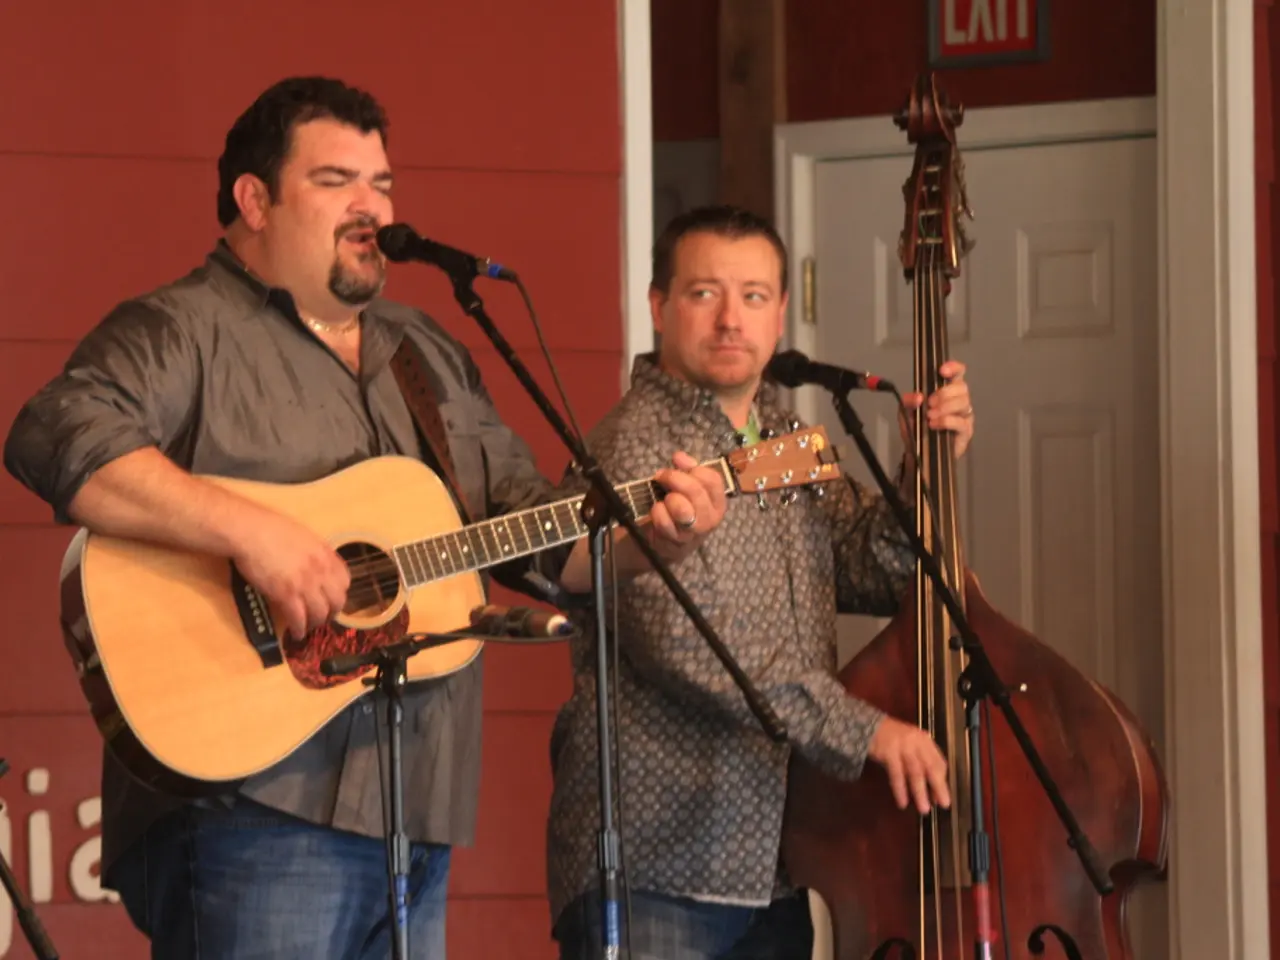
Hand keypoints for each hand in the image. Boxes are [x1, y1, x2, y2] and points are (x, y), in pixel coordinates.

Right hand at [232, 509, 350, 639]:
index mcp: (325, 554)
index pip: (345, 580)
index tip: (331, 598)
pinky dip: (298, 629)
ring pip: (320, 613)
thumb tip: (314, 565)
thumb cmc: (270, 529)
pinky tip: (295, 633)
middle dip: (331, 612)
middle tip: (322, 617)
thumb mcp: (303, 537)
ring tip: (307, 627)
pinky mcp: (286, 595)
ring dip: (315, 623)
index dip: (339, 593)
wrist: (249, 531)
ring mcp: (305, 583)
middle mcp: (321, 570)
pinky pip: (299, 618)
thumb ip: (313, 553)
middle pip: (337, 600)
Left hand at [647, 451, 727, 560]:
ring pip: (682, 509)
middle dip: (674, 479)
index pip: (713, 480)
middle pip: (695, 491)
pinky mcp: (675, 542)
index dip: (694, 468)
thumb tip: (679, 456)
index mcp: (718, 503)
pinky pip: (664, 521)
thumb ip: (687, 470)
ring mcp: (693, 532)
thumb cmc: (680, 510)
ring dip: (668, 499)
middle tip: (661, 476)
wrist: (668, 543)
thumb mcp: (688, 489)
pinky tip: (657, 511)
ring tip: (664, 499)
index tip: (678, 464)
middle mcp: (710, 518)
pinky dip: (657, 512)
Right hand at [867, 716, 951, 814]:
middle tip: (943, 804)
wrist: (866, 725)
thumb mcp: (910, 745)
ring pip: (915, 772)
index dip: (942, 781)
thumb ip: (921, 762)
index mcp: (924, 740)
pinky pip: (897, 774)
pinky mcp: (888, 752)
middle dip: (938, 787)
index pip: (939, 762)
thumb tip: (932, 790)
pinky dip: (900, 789)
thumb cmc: (891, 739)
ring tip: (924, 808)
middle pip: (931, 767)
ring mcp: (902, 746)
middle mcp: (916, 741)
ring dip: (920, 792)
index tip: (941, 797)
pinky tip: (902, 803)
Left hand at [900, 359, 974, 459]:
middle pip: (962, 387)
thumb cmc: (916, 428)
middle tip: (929, 403)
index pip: (958, 373)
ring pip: (964, 402)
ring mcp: (964, 416)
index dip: (954, 368)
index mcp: (946, 391)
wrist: (917, 454)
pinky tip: (934, 425)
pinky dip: (947, 421)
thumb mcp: (905, 413)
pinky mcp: (966, 431)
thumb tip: (917, 397)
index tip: (942, 371)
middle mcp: (959, 400)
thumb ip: (908, 402)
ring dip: (945, 407)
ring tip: (930, 416)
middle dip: (945, 393)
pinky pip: (961, 422)